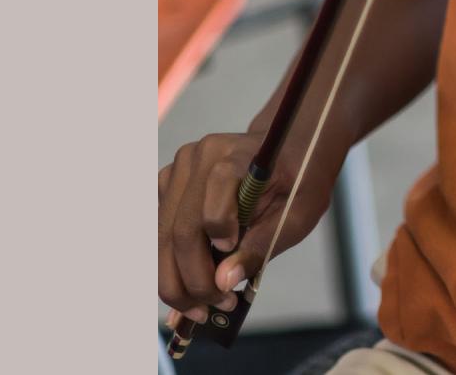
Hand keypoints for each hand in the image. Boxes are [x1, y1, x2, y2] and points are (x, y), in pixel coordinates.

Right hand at [158, 132, 333, 326]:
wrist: (286, 147)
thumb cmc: (297, 179)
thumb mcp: (297, 216)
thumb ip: (261, 245)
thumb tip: (223, 282)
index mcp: (233, 157)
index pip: (212, 207)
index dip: (216, 248)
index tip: (231, 274)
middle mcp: (197, 158)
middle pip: (179, 230)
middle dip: (192, 281)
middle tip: (214, 309)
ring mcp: (178, 169)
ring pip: (161, 235)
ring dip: (175, 279)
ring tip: (201, 306)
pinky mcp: (168, 183)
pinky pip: (158, 230)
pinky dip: (168, 263)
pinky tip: (189, 283)